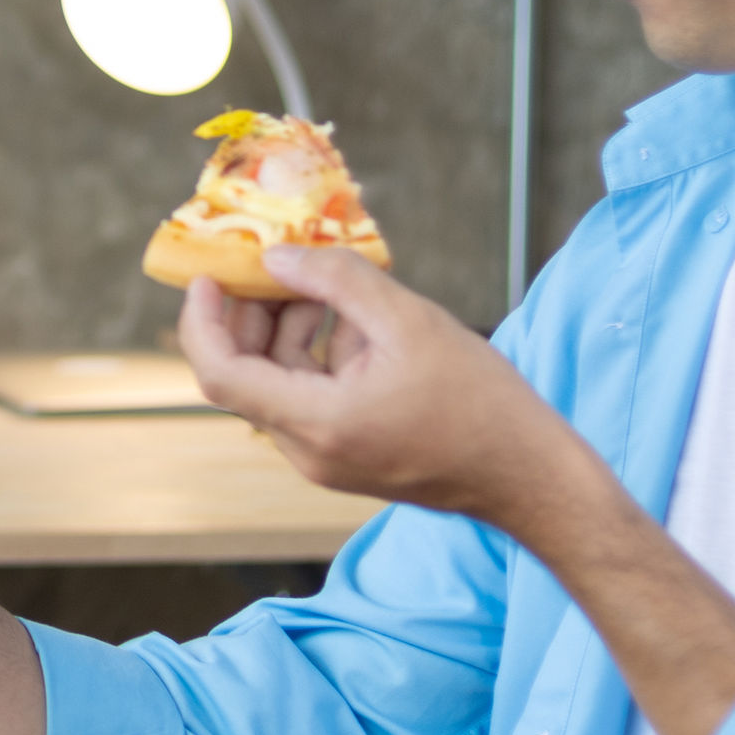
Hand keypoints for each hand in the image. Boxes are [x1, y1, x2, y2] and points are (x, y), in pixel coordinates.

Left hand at [185, 247, 734, 734]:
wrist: (532, 478)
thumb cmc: (481, 402)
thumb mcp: (410, 322)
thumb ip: (338, 282)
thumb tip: (278, 256)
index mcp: (316, 424)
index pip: (221, 373)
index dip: (203, 321)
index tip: (208, 274)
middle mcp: (309, 451)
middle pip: (248, 375)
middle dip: (251, 314)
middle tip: (270, 262)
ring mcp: (327, 459)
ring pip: (281, 384)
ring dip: (291, 330)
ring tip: (326, 284)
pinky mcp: (349, 456)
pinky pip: (312, 399)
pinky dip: (321, 356)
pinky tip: (358, 321)